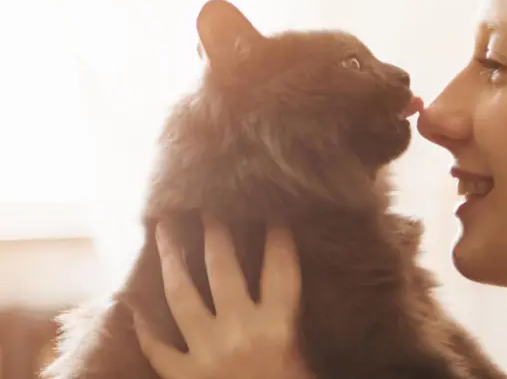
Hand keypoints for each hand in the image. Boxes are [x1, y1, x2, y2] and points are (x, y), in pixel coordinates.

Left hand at [133, 217, 311, 378]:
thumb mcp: (306, 357)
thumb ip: (293, 326)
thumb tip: (287, 292)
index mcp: (277, 327)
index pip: (280, 269)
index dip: (278, 237)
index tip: (274, 213)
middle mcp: (239, 332)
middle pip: (222, 270)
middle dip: (216, 233)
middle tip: (208, 207)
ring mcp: (206, 352)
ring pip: (181, 295)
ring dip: (171, 259)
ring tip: (163, 230)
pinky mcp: (183, 376)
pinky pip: (156, 348)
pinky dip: (145, 328)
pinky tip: (137, 308)